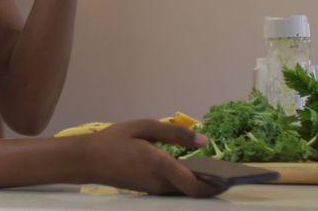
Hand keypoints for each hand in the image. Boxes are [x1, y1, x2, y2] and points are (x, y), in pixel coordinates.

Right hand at [85, 119, 226, 197]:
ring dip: (199, 183)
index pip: (195, 186)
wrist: (87, 160)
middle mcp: (159, 182)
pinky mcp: (148, 189)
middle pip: (193, 191)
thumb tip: (203, 141)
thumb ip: (175, 134)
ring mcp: (153, 189)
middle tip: (228, 172)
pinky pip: (173, 188)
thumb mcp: (144, 127)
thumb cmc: (114, 140)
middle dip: (212, 184)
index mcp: (160, 165)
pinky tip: (191, 169)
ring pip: (183, 190)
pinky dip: (185, 181)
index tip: (231, 179)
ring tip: (215, 169)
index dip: (216, 186)